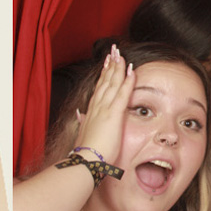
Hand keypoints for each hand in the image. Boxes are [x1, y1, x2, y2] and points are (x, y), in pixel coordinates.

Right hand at [76, 46, 135, 166]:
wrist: (85, 160)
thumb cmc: (87, 151)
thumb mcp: (83, 133)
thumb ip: (82, 122)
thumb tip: (79, 115)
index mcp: (92, 111)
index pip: (99, 88)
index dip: (104, 74)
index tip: (107, 63)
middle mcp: (97, 106)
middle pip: (105, 81)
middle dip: (110, 65)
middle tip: (113, 51)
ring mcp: (105, 109)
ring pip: (112, 83)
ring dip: (117, 68)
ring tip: (120, 55)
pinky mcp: (113, 114)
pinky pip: (122, 94)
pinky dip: (127, 81)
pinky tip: (131, 70)